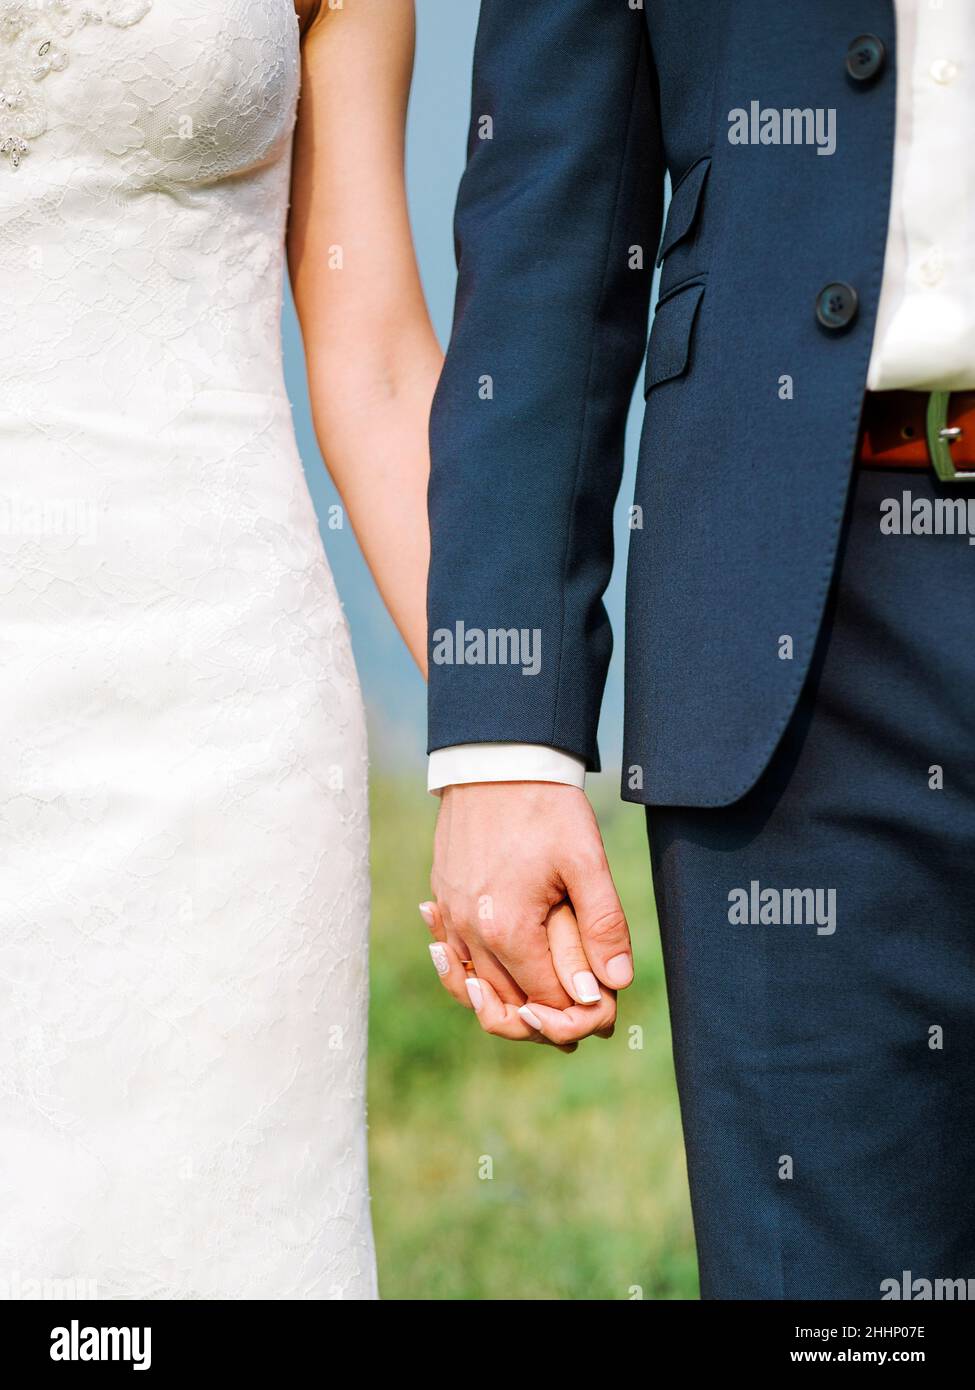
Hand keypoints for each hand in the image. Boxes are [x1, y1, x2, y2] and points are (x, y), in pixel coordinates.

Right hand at [425, 782, 633, 1046]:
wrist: (496, 758)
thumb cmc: (546, 805)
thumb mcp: (586, 860)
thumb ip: (603, 925)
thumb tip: (614, 983)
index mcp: (508, 928)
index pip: (546, 1000)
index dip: (578, 1014)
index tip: (603, 1012)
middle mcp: (470, 930)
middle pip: (506, 1003)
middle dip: (542, 1018)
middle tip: (575, 1022)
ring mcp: (450, 914)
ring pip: (473, 985)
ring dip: (504, 1003)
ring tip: (532, 1011)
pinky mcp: (441, 896)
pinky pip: (452, 954)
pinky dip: (470, 971)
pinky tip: (486, 973)